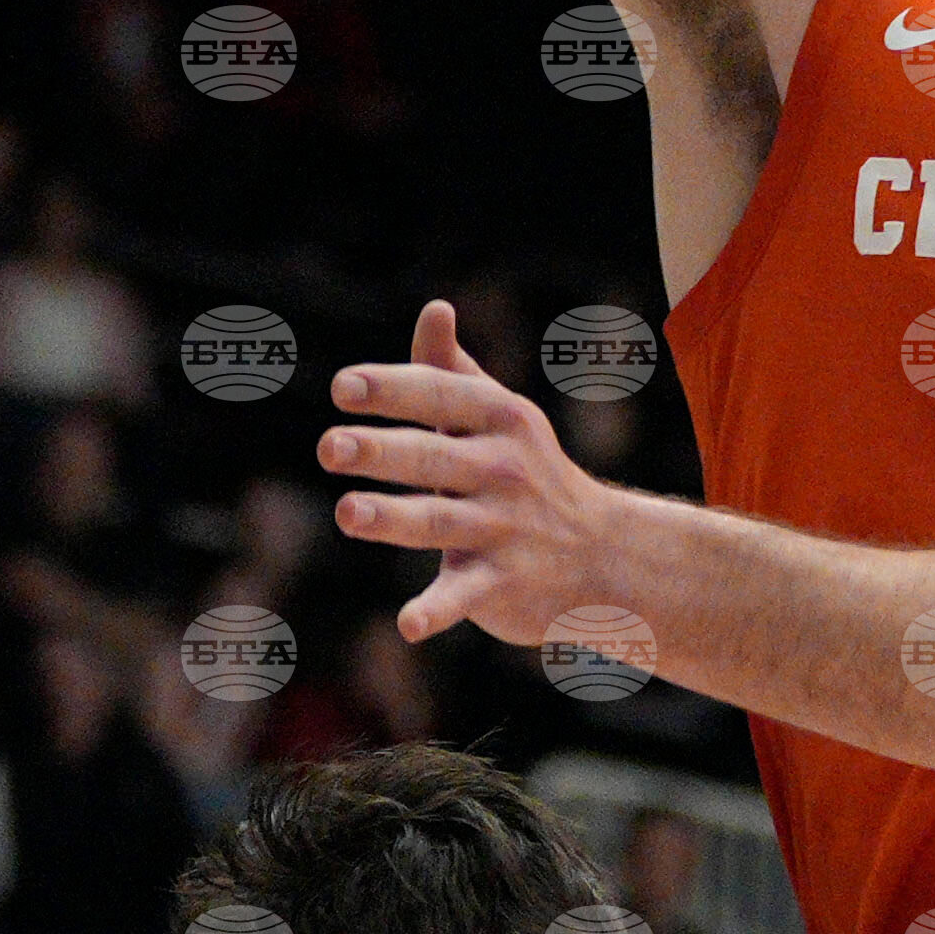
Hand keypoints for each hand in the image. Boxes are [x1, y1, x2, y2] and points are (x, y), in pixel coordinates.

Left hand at [318, 301, 635, 650]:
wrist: (605, 556)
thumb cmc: (531, 475)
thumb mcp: (501, 418)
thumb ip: (452, 371)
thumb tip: (434, 308)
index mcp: (500, 420)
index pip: (439, 396)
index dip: (393, 389)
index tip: (343, 387)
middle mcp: (504, 470)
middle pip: (433, 458)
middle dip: (382, 451)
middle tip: (329, 447)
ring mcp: (505, 529)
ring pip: (440, 522)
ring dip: (394, 519)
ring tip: (347, 513)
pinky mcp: (503, 586)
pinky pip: (464, 596)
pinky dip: (437, 611)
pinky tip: (407, 625)